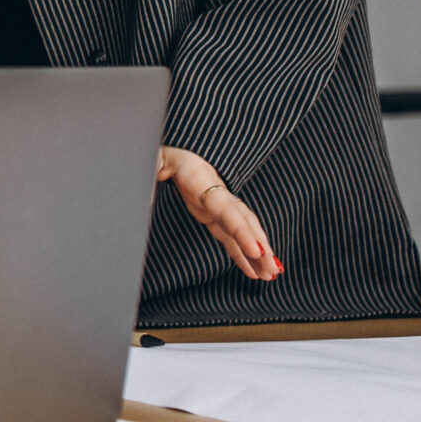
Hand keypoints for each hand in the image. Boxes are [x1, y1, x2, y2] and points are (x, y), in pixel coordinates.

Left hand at [158, 145, 279, 280]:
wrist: (174, 146)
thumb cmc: (163, 152)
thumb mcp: (154, 158)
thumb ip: (154, 170)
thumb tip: (147, 192)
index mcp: (202, 180)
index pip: (227, 209)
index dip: (243, 231)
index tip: (256, 250)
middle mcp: (215, 194)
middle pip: (244, 221)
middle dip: (261, 245)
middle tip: (273, 268)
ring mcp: (216, 204)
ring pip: (242, 230)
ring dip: (258, 253)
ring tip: (272, 274)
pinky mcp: (211, 213)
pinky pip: (230, 236)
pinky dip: (242, 253)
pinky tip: (253, 270)